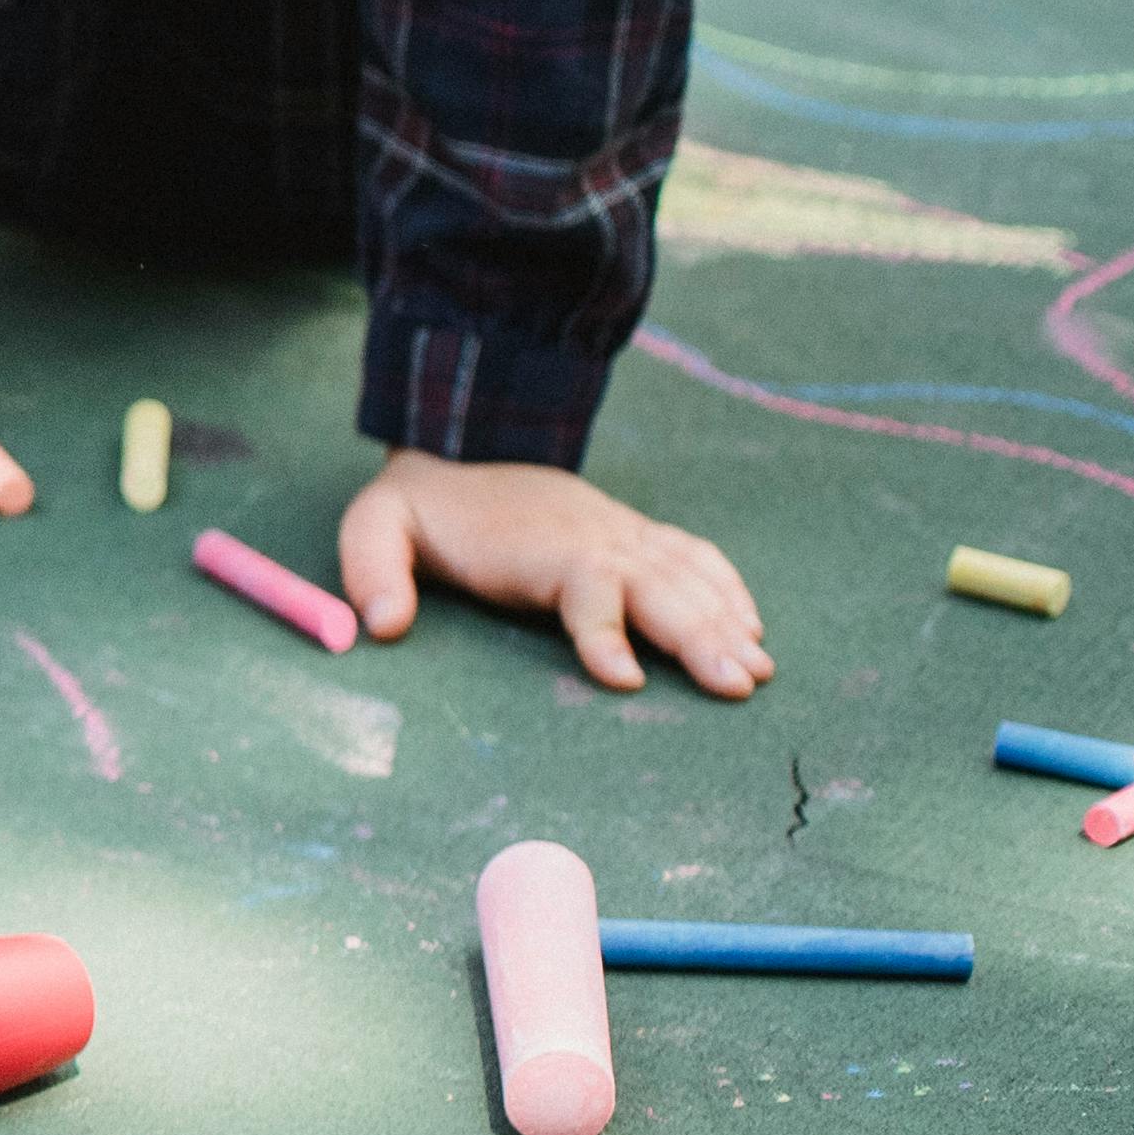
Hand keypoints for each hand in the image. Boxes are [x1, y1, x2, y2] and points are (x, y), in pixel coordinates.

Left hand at [336, 448, 769, 697]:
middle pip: (657, 584)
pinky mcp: (634, 537)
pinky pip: (695, 559)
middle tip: (737, 684)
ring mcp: (621, 535)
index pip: (584, 582)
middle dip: (699, 634)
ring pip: (687, 576)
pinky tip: (754, 629)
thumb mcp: (374, 528)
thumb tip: (381, 628)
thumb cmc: (419, 510)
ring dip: (727, 622)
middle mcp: (593, 537)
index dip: (603, 630)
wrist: (458, 449)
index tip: (621, 679)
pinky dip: (728, 591)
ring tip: (760, 671)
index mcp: (535, 543)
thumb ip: (373, 572)